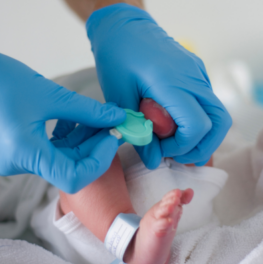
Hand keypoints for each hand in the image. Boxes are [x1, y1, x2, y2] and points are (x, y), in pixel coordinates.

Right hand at [0, 52, 125, 192]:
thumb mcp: (47, 94)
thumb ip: (86, 110)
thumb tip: (116, 117)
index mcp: (24, 153)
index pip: (73, 178)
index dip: (99, 160)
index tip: (111, 137)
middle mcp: (19, 163)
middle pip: (70, 166)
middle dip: (95, 146)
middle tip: (111, 124)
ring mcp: (16, 158)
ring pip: (61, 157)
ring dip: (83, 139)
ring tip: (97, 117)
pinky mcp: (16, 149)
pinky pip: (49, 150)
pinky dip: (67, 137)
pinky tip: (74, 118)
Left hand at [86, 4, 231, 167]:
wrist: (123, 28)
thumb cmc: (117, 58)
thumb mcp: (120, 98)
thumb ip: (138, 131)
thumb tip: (153, 162)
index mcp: (173, 82)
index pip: (197, 125)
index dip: (181, 146)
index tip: (159, 150)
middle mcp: (193, 78)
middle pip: (219, 122)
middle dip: (201, 147)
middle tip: (177, 157)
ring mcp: (198, 74)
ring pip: (217, 114)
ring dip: (202, 137)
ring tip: (176, 146)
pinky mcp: (196, 74)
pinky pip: (206, 103)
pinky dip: (197, 122)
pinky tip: (174, 126)